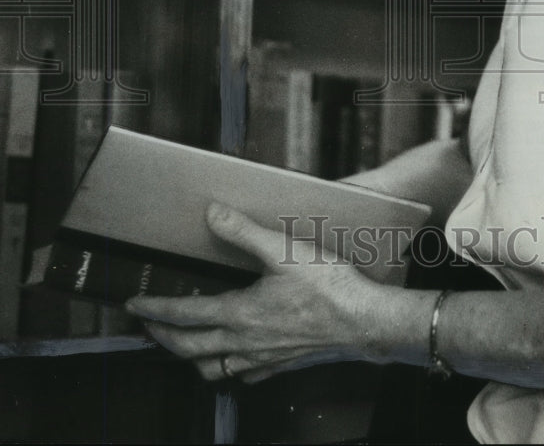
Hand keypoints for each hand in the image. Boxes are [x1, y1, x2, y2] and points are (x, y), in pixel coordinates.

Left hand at [125, 201, 383, 383]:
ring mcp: (263, 356)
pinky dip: (227, 369)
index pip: (184, 314)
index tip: (134, 304)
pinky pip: (243, 375)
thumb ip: (243, 231)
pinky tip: (232, 359)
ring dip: (190, 356)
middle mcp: (245, 341)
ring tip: (182, 343)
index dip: (155, 309)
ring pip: (213, 368)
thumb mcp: (282, 249)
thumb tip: (212, 213)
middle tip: (147, 324)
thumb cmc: (328, 285)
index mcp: (240, 313)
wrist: (363, 318)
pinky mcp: (282, 362)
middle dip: (162, 336)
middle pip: (189, 348)